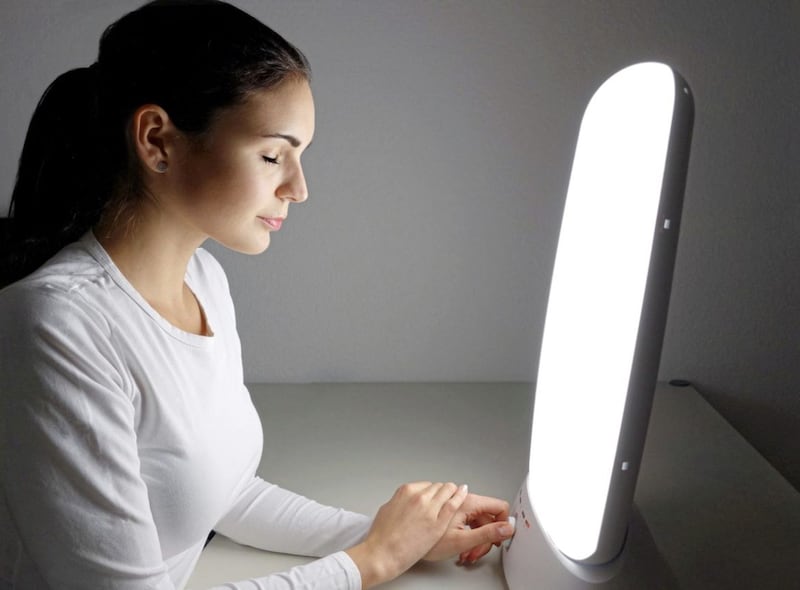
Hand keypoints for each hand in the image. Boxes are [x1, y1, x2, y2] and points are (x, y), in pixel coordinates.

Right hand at [346, 482, 467, 587]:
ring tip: (458, 493)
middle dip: (442, 492)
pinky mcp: (438, 523)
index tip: (434, 496)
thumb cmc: (381, 537)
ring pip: (447, 491)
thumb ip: (401, 502)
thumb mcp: (387, 510)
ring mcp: (430, 509)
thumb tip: (406, 503)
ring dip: (452, 492)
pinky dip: (459, 497)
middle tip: (446, 498)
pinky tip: (463, 493)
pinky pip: (453, 504)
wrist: (383, 553)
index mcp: (406, 492)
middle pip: (438, 487)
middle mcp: (419, 497)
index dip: (432, 491)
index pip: (426, 485)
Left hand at [423, 492, 513, 564]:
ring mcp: (440, 496)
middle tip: (473, 552)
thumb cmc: (421, 545)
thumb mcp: (461, 541)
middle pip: (482, 513)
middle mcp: (453, 494)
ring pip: (466, 513)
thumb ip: (487, 532)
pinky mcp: (427, 499)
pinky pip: (448, 509)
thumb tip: (507, 527)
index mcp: (465, 502)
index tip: (497, 537)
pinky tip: (445, 535)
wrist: (391, 546)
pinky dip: (451, 522)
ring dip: (468, 531)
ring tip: (458, 548)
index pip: (497, 506)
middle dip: (481, 534)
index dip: (502, 523)